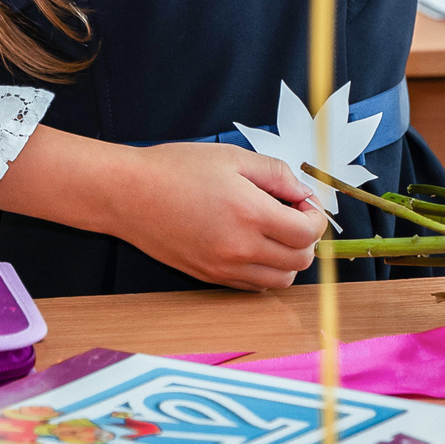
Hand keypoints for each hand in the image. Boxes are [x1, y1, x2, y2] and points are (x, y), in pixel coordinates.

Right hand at [0, 130, 326, 290]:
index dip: (316, 216)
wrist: (128, 194)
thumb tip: (304, 193)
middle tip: (291, 213)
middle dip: (306, 238)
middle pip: (299, 262)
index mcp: (250, 215)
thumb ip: (278, 174)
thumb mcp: (234, 157)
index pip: (307, 233)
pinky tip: (252, 244)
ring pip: (279, 281)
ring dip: (288, 259)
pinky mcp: (209, 279)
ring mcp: (223, 270)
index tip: (304, 201)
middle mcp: (240, 250)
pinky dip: (264, 271)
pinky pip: (253, 286)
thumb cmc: (177, 169)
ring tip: (273, 231)